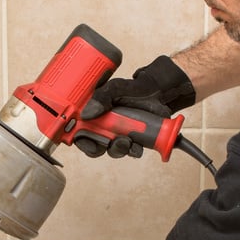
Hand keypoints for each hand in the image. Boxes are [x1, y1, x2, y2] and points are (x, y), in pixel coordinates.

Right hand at [75, 55, 194, 158]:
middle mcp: (104, 126)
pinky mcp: (133, 141)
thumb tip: (86, 113)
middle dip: (102, 147)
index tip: (89, 142)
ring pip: (113, 150)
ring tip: (129, 141)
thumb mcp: (116, 88)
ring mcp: (119, 135)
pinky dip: (134, 151)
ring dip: (119, 149)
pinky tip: (138, 145)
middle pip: (94, 145)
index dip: (81, 140)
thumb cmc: (135, 89)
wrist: (160, 93)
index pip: (79, 131)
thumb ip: (101, 97)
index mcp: (95, 114)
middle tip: (111, 141)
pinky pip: (130, 152)